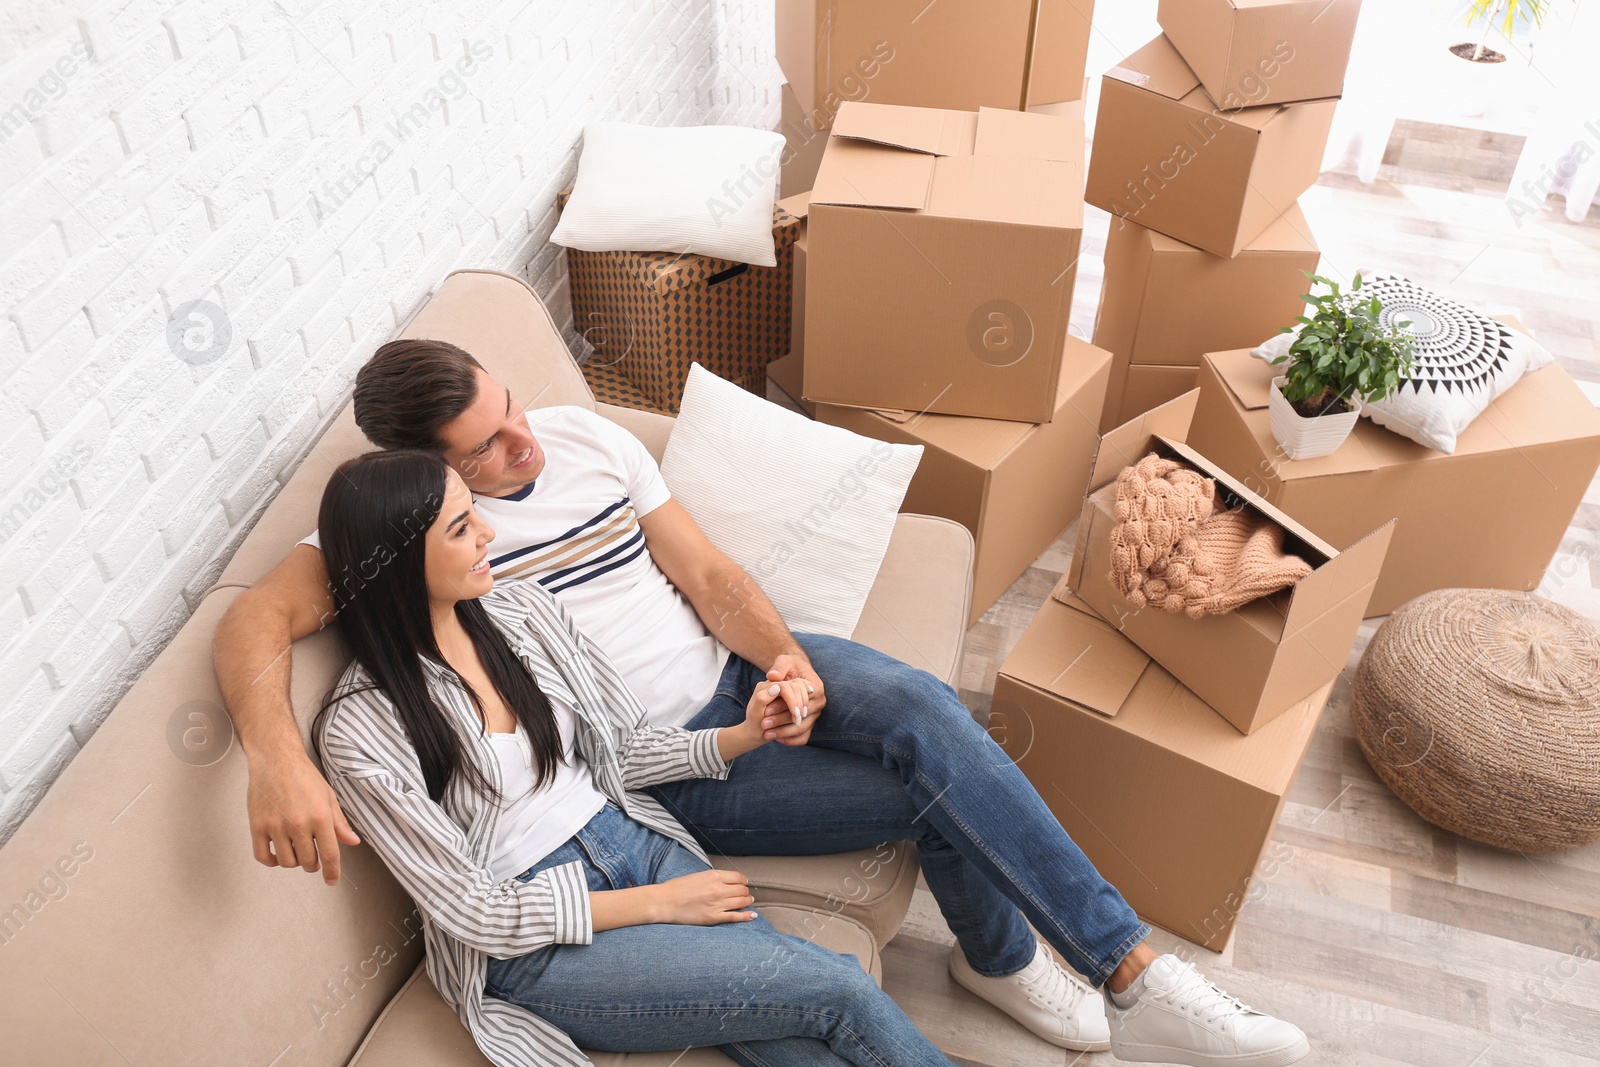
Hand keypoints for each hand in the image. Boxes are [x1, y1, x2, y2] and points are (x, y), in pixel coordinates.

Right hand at [247, 750, 359, 885]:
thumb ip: (339, 822)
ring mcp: (276, 827)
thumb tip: (352, 841)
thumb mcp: (328, 796)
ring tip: (295, 849)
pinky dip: (271, 861)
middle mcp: (298, 824)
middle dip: (313, 864)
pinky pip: (263, 856)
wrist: (276, 760)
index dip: (332, 871)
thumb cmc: (303, 776)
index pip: (329, 854)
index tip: (332, 880)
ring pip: (287, 862)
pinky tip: (277, 854)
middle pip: (308, 862)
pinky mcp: (257, 826)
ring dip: (294, 862)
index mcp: (320, 817)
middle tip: (312, 856)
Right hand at [651, 869, 757, 924]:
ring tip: (749, 901)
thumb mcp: (698, 876)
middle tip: (746, 893)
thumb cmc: (677, 888)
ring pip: (741, 902)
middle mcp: (718, 889)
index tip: (743, 883)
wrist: (664, 901)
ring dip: (748, 901)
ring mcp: (717, 904)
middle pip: (742, 889)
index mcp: (714, 875)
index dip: (743, 880)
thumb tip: (726, 881)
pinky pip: (735, 917)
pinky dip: (746, 916)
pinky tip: (752, 916)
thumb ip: (713, 878)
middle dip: (745, 891)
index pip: (738, 877)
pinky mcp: (713, 918)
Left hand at [764, 653, 823, 746]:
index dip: (783, 706)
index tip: (766, 709)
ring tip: (766, 733)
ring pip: (801, 729)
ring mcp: (817, 714)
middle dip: (781, 721)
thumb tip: (773, 676)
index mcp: (816, 687)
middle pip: (801, 717)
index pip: (801, 701)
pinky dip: (790, 740)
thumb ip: (779, 667)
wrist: (796, 674)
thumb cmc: (790, 667)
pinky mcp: (812, 723)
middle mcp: (820, 702)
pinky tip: (775, 738)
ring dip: (783, 733)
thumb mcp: (785, 661)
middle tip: (763, 724)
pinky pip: (803, 737)